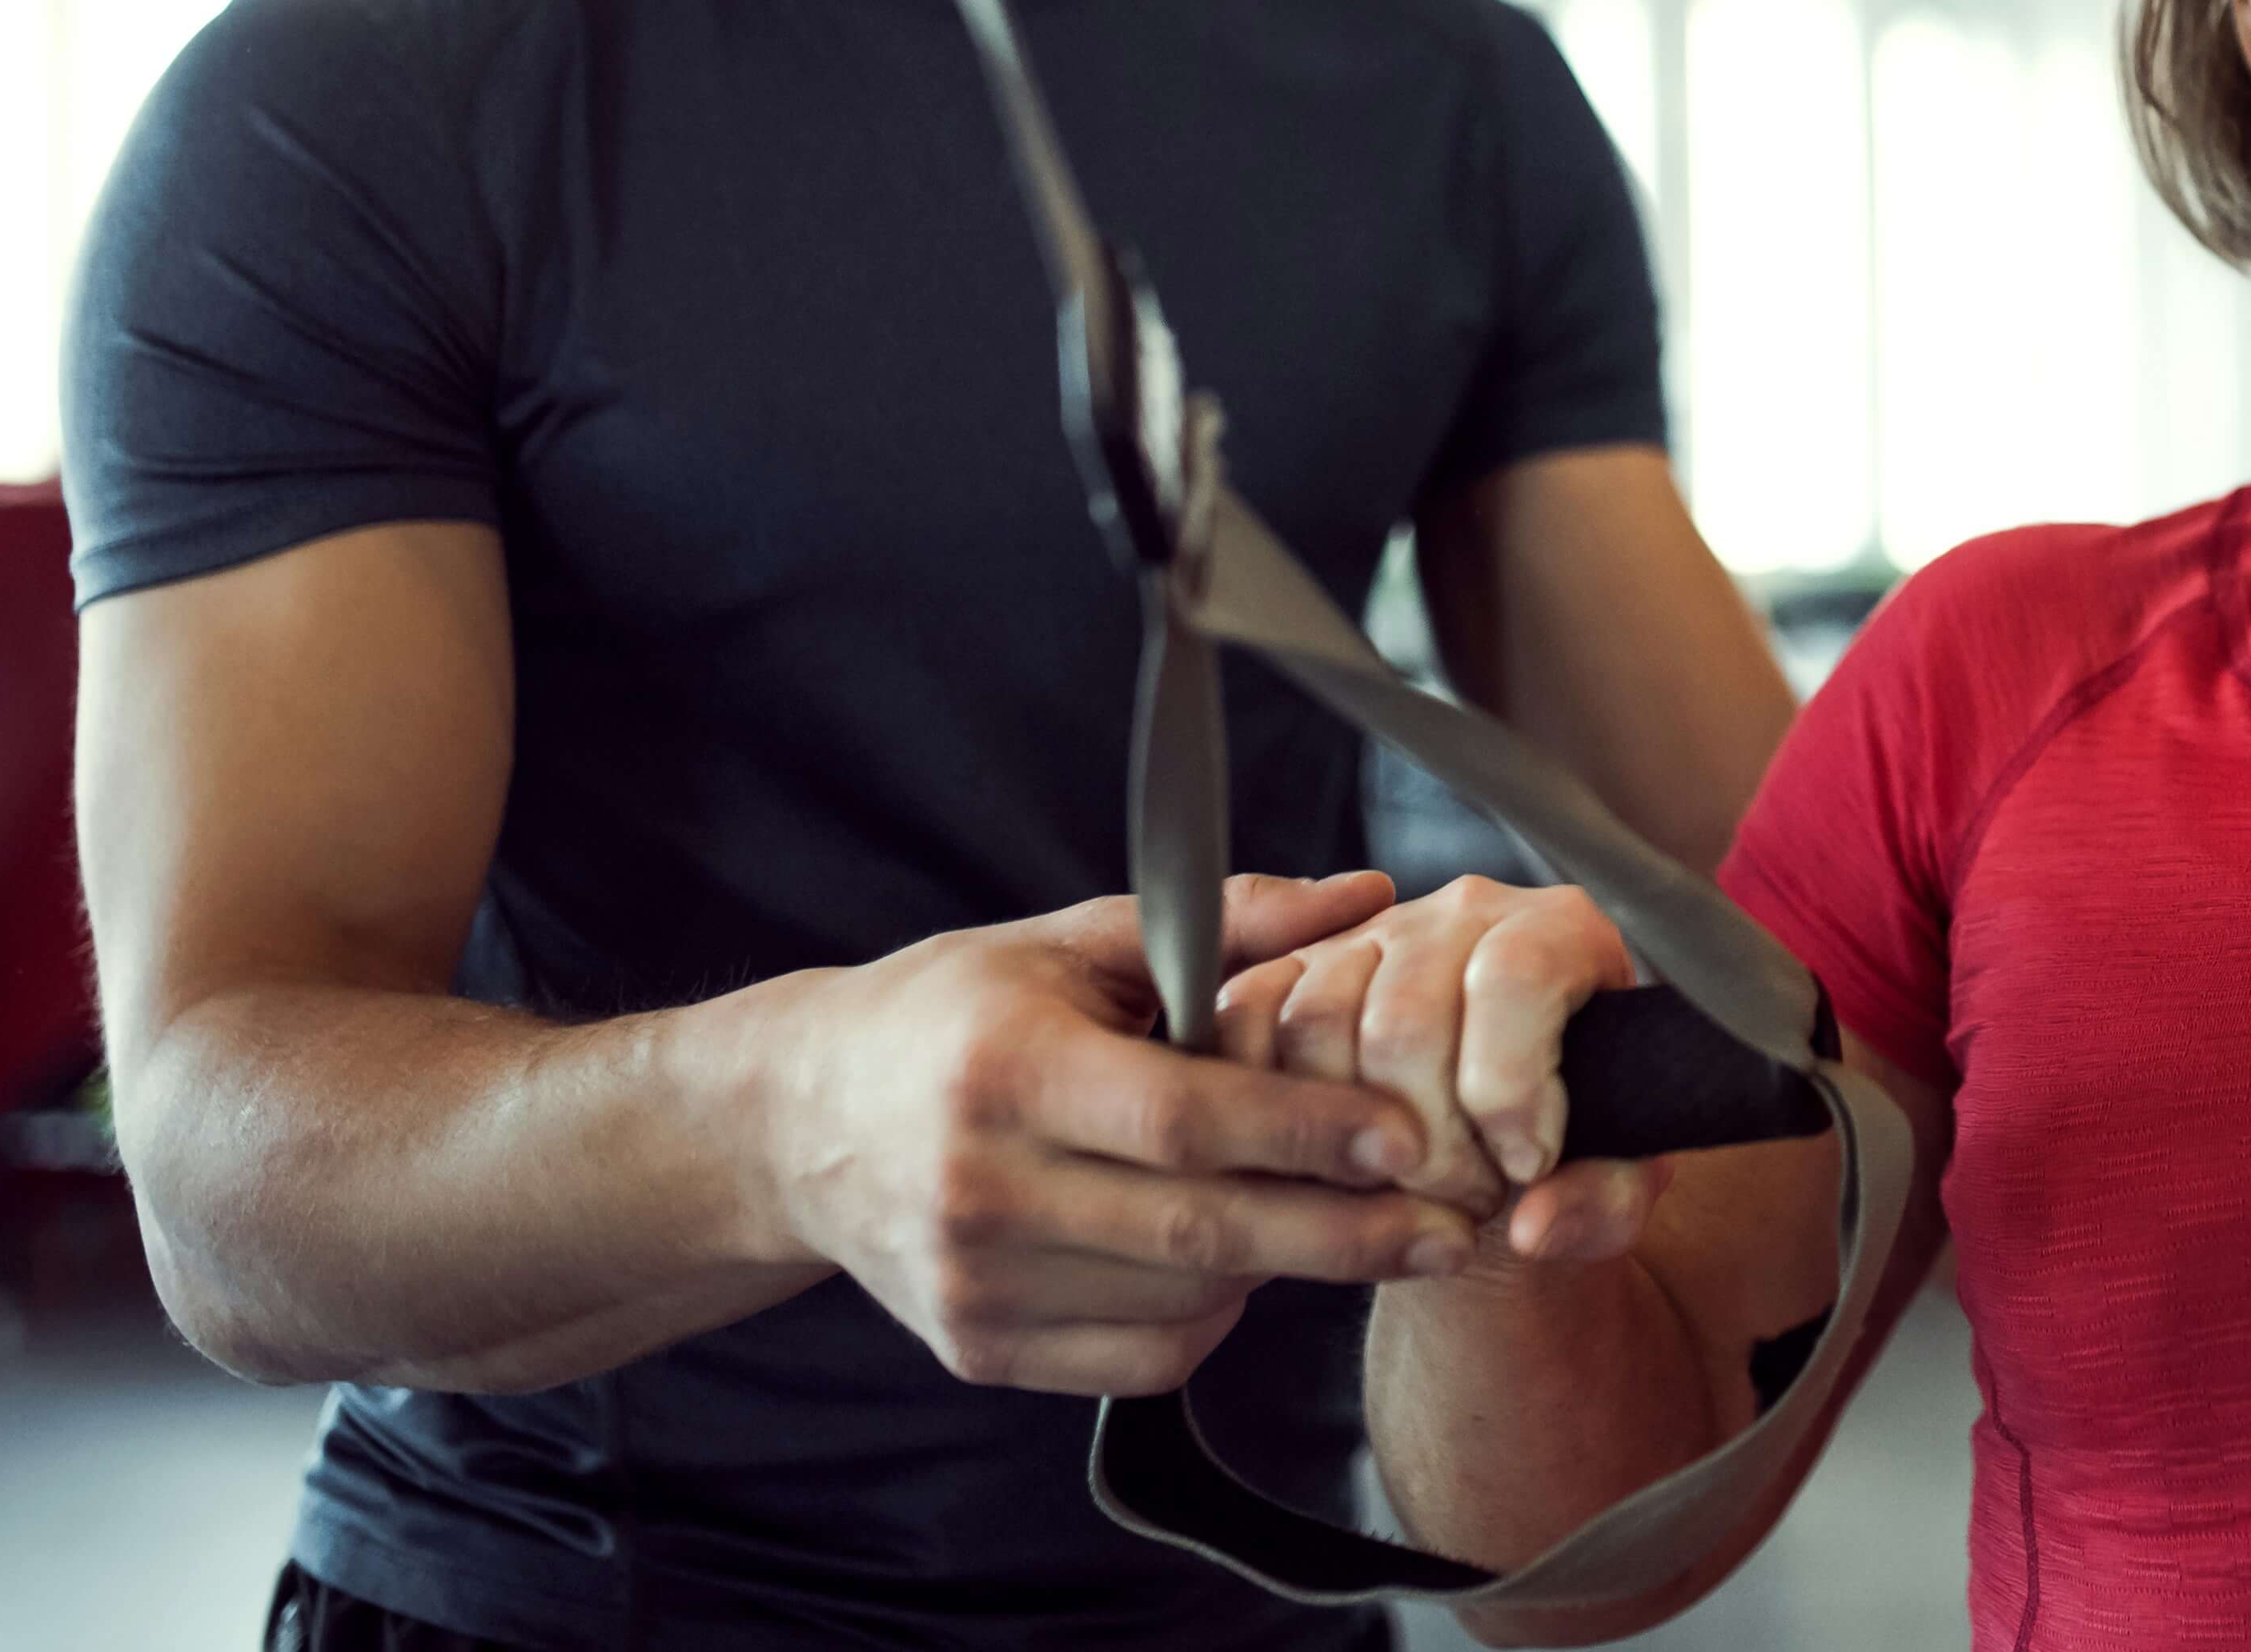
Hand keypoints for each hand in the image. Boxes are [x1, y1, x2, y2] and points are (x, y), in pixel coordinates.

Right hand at [760, 870, 1482, 1394]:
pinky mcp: (976, 1349)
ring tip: (1345, 1224)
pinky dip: (1213, 1319)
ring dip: (1282, 1269)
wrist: (797, 1122)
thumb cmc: (956, 1013)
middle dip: (1343, 1236)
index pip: (1181, 1119)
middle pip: (1197, 1229)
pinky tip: (1237, 1263)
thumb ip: (1230, 921)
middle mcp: (982, 1185)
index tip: (1407, 1137)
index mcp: (1008, 1068)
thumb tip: (1369, 892)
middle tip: (1453, 1229)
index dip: (1303, 1132)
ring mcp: (974, 1282)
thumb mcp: (1076, 941)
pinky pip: (1140, 1358)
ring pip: (1181, 1301)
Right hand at [1216, 876, 1667, 1274]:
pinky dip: (1275, 1107)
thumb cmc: (1570, 1140)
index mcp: (1559, 931)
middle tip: (1470, 1199)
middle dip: (1432, 1143)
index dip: (1512, 1092)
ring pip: (1319, 1027)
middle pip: (1406, 1021)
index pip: (1515, 980)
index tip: (1527, 1168)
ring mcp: (1369, 937)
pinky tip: (1334, 1165)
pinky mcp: (1295, 972)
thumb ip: (1602, 1202)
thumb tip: (1536, 1225)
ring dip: (1350, 1139)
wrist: (1505, 1131)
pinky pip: (1250, 1023)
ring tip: (1412, 1189)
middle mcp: (1462, 913)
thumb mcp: (1614, 1179)